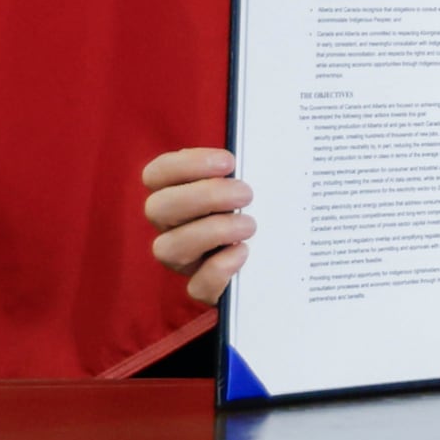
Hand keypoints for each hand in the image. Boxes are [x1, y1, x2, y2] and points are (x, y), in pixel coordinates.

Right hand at [140, 148, 251, 305]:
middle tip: (245, 193)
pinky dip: (218, 269)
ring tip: (249, 225)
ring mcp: (185, 260)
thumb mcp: (253, 184)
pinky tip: (243, 252)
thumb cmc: (261, 207)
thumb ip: (245, 169)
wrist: (283, 258)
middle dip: (204, 196)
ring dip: (211, 231)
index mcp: (177, 195)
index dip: (186, 165)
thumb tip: (258, 150)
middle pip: (158, 208)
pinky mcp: (204, 289)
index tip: (228, 162)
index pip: (155, 174)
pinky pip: (196, 287)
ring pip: (168, 248)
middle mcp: (172, 227)